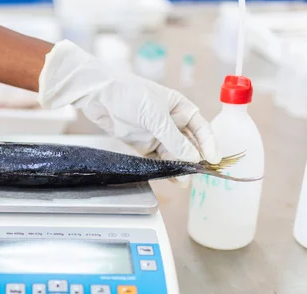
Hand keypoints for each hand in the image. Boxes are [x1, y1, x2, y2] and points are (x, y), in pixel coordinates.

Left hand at [37, 40, 220, 163]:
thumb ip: (173, 138)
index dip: (209, 145)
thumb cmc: (130, 94)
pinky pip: (156, 160)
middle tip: (196, 174)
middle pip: (188, 145)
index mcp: (181, 108)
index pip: (201, 129)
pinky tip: (170, 178)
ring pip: (173, 155)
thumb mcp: (155, 114)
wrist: (100, 95)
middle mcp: (171, 123)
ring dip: (178, 167)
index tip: (213, 160)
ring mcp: (156, 135)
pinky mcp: (142, 145)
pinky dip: (163, 169)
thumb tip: (193, 157)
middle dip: (193, 160)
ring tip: (183, 181)